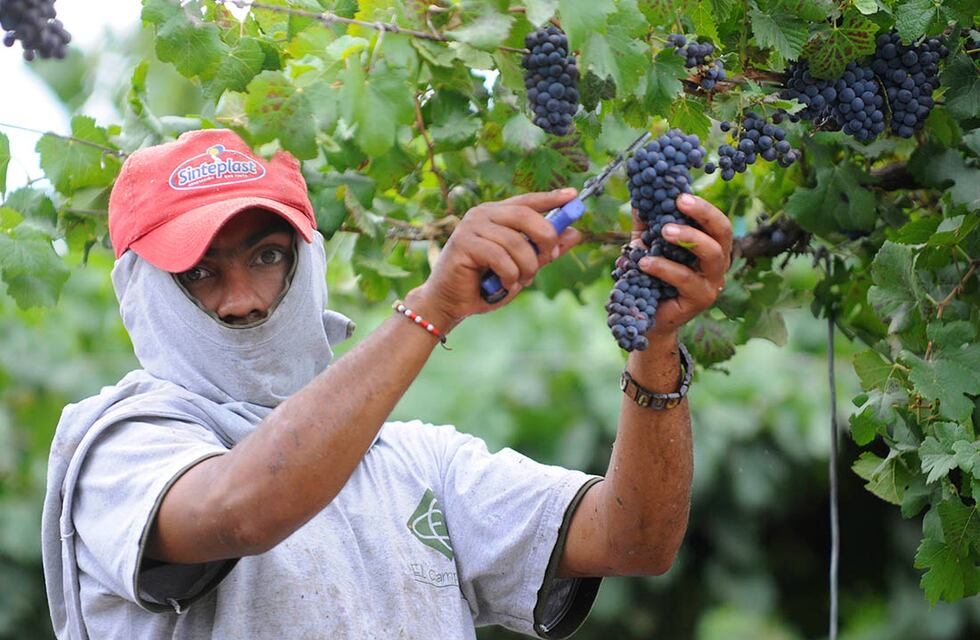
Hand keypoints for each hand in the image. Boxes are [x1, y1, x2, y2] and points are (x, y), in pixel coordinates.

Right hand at [409, 189, 583, 329]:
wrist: (450, 303)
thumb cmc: (484, 283)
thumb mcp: (522, 266)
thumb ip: (545, 250)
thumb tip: (575, 233)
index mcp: (496, 214)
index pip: (527, 201)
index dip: (551, 198)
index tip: (573, 195)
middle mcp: (482, 214)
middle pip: (525, 215)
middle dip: (545, 238)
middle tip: (549, 257)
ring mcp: (470, 226)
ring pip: (516, 242)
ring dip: (526, 267)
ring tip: (520, 280)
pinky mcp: (463, 243)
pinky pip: (500, 257)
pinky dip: (509, 274)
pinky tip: (503, 283)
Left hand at [633, 194, 732, 345]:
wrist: (644, 317)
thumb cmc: (649, 278)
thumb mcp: (646, 246)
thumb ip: (646, 224)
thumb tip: (640, 196)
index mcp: (709, 247)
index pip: (716, 222)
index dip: (703, 206)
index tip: (680, 194)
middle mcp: (717, 264)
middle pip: (723, 232)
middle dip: (703, 213)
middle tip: (679, 202)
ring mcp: (712, 283)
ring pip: (711, 254)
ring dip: (688, 237)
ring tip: (663, 231)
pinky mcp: (700, 300)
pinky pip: (685, 279)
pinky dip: (664, 267)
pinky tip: (644, 262)